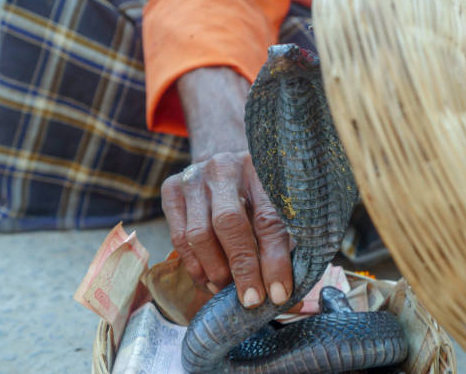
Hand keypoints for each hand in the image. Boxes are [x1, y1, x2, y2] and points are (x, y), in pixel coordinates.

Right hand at [162, 151, 291, 307]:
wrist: (226, 164)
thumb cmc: (259, 194)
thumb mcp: (279, 208)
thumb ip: (285, 247)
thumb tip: (294, 300)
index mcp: (262, 170)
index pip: (268, 219)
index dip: (274, 261)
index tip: (279, 294)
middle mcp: (225, 168)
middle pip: (229, 223)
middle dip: (241, 268)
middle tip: (251, 300)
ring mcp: (195, 176)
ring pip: (198, 233)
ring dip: (215, 271)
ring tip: (229, 290)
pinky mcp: (171, 188)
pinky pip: (178, 236)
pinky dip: (195, 266)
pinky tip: (210, 280)